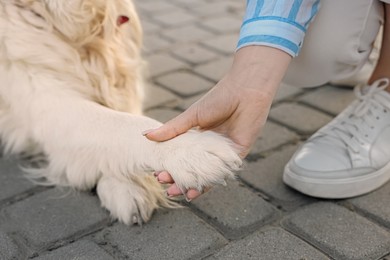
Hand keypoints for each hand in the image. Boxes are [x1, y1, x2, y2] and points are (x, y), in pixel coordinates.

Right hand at [145, 46, 291, 199]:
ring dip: (195, 186)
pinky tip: (199, 190)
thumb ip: (171, 129)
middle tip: (165, 186)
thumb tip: (145, 135)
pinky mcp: (237, 154)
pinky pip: (223, 172)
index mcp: (198, 138)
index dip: (170, 167)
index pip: (182, 157)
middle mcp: (209, 148)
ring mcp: (223, 153)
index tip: (156, 174)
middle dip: (179, 179)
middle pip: (193, 169)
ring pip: (207, 174)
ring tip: (181, 194)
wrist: (245, 90)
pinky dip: (212, 182)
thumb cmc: (218, 99)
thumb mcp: (191, 117)